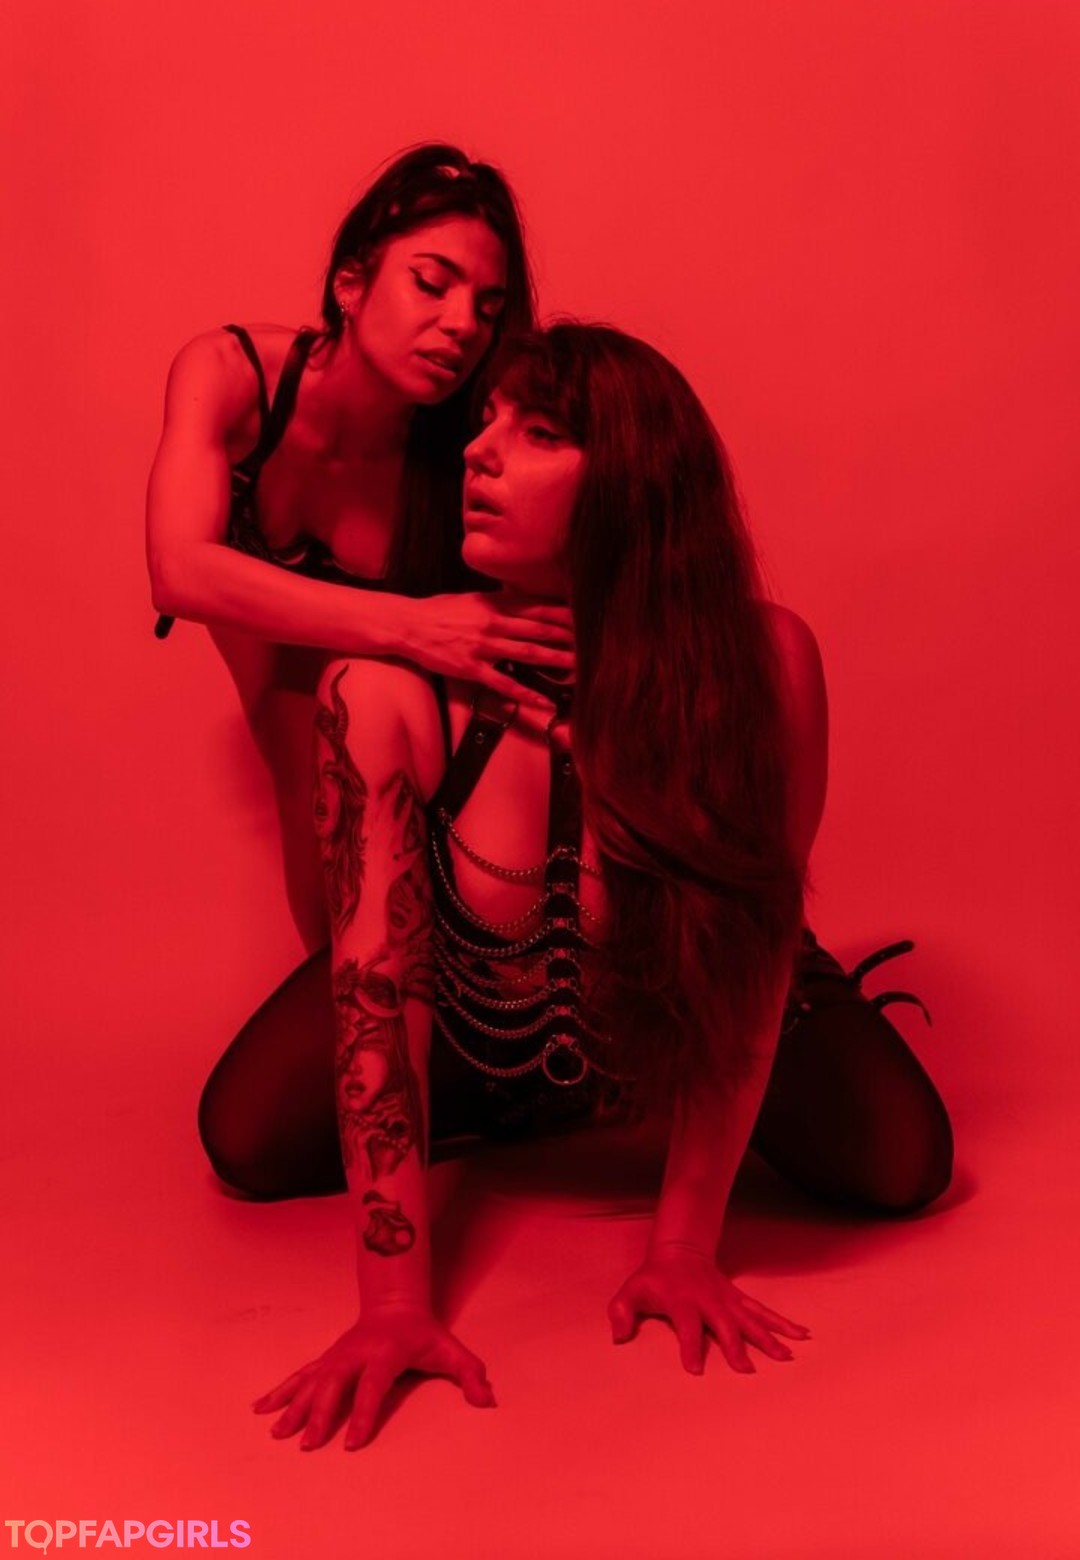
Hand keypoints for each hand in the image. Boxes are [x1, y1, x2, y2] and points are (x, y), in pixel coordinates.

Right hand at [253, 1304, 495, 1450]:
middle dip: (320, 1414)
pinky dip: (280, 1391)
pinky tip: (261, 1407)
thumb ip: (470, 1374)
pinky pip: (300, 1376)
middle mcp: (355, 1354)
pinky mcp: (326, 1359)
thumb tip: (486, 1399)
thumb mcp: (449, 1349)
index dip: (364, 1414)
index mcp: (385, 1353)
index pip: (373, 1386)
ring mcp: (337, 1356)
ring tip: (277, 1432)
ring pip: (311, 1381)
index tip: (352, 1444)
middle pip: (334, 1385)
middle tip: (309, 1444)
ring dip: (293, 1406)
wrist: (394, 1303)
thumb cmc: (422, 1332)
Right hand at [403, 590, 573, 705]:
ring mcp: (483, 646)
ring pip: (527, 653)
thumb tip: (521, 602)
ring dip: (554, 660)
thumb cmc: (438, 611)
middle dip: (567, 636)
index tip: (584, 617)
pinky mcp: (471, 668)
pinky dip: (525, 694)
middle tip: (592, 642)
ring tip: (577, 667)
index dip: (562, 613)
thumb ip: (497, 602)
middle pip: (538, 629)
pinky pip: (504, 684)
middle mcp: (493, 623)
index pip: (536, 607)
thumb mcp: (470, 599)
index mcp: (494, 605)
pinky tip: (544, 702)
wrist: (407, 624)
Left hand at [607, 1246, 809, 1374]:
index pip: (686, 1325)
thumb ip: (621, 1311)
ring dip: (769, 1336)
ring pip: (751, 1318)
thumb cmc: (654, 1277)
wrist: (679, 1250)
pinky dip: (783, 1322)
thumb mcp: (631, 1290)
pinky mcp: (739, 1299)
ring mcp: (728, 1299)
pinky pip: (764, 1311)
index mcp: (682, 1300)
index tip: (695, 1370)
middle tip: (747, 1371)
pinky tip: (802, 1334)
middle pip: (724, 1324)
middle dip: (735, 1346)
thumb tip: (618, 1336)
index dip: (689, 1346)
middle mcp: (709, 1300)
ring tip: (787, 1357)